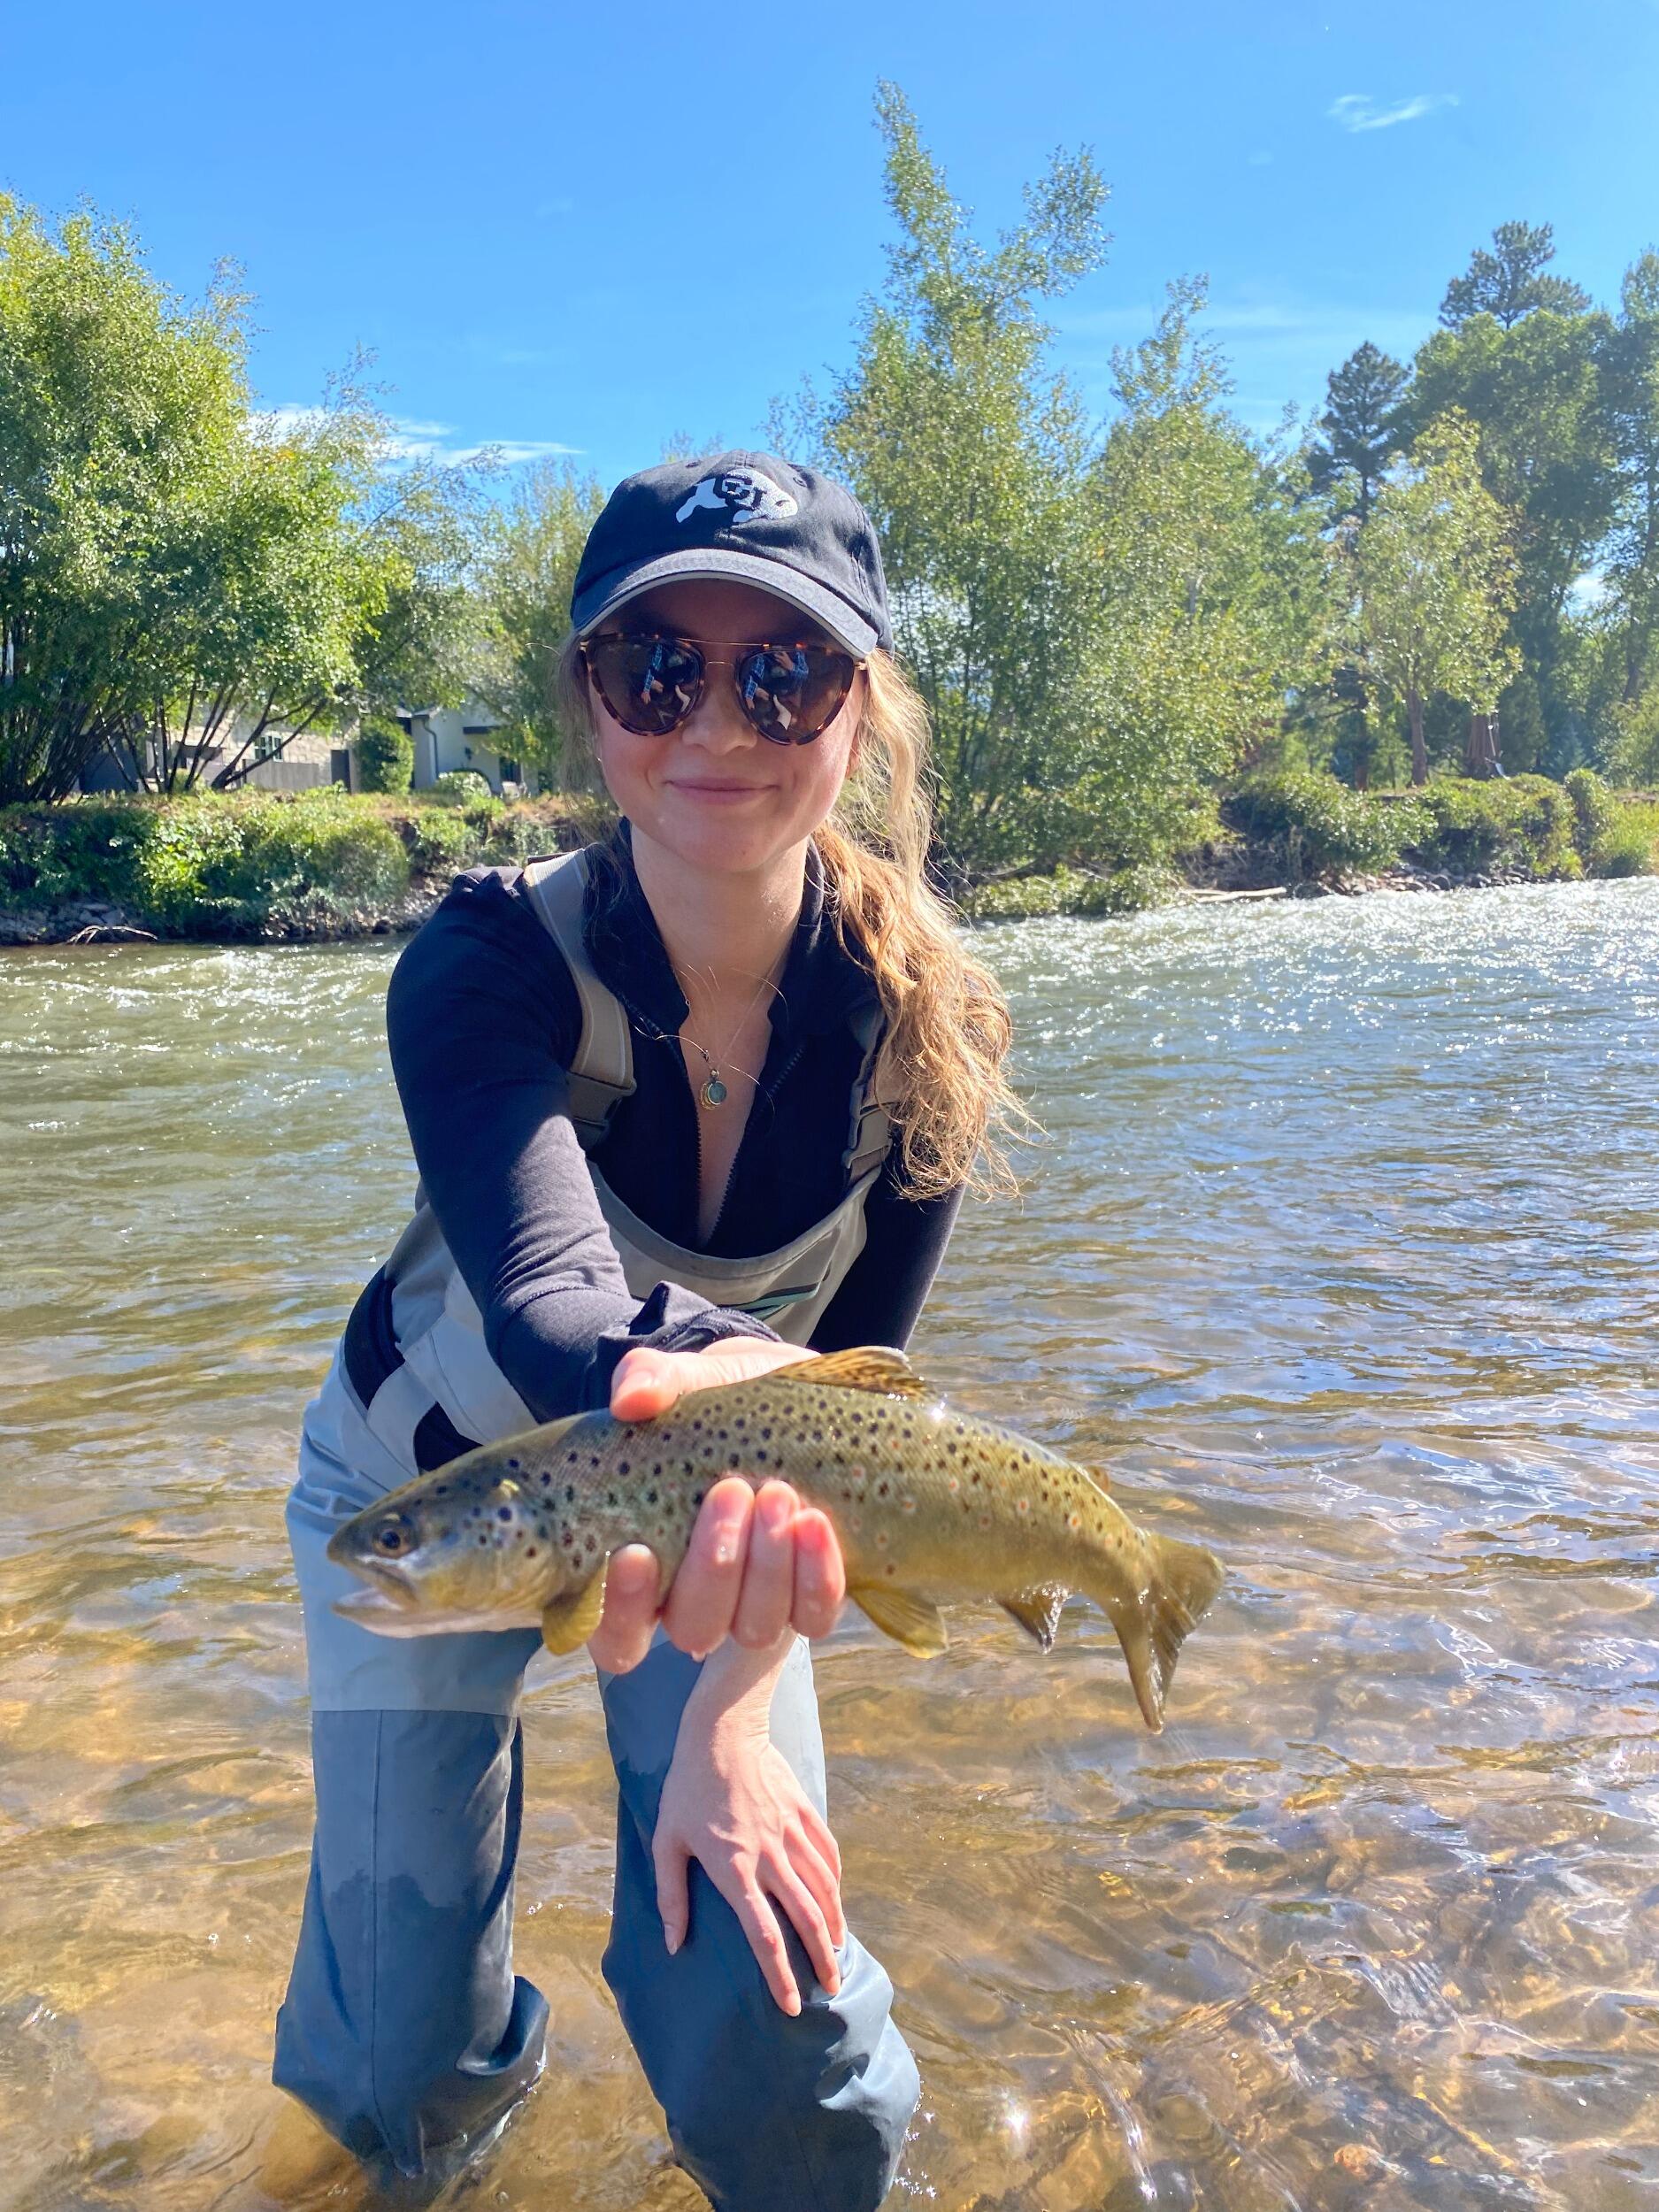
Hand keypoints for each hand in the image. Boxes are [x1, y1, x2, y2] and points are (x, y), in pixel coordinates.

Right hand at [587, 1344, 846, 1674]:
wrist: (800, 1397)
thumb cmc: (723, 1401)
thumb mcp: (688, 1379)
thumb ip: (649, 1379)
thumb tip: (630, 1399)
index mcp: (644, 1563)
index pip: (613, 1630)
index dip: (618, 1609)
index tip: (635, 1552)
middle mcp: (695, 1599)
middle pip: (693, 1629)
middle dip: (713, 1567)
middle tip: (730, 1491)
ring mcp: (755, 1604)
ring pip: (754, 1627)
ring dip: (767, 1569)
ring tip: (776, 1493)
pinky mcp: (811, 1596)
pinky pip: (814, 1616)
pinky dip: (816, 1576)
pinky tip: (815, 1523)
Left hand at [653, 1702, 846, 2014]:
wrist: (722, 1732)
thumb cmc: (686, 1789)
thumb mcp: (666, 1841)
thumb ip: (671, 1896)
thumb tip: (674, 1944)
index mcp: (733, 1869)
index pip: (763, 1935)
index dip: (778, 1975)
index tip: (790, 2004)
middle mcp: (768, 1856)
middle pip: (805, 1918)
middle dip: (820, 1959)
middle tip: (830, 1987)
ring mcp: (790, 1833)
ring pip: (823, 1889)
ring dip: (833, 1924)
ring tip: (837, 1951)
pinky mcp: (803, 1811)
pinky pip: (827, 1854)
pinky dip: (835, 1882)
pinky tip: (835, 1899)